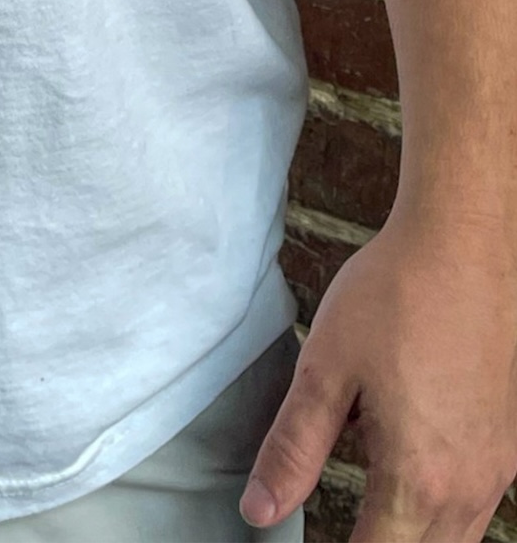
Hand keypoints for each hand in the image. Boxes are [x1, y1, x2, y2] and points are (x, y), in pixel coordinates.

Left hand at [242, 211, 516, 538]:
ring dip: (411, 533)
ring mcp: (498, 466)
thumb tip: (260, 510)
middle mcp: (469, 485)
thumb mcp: (325, 368)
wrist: (465, 240)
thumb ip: (293, 448)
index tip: (307, 542)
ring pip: (454, 538)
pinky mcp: (509, 440)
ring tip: (369, 504)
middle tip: (338, 528)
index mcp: (417, 476)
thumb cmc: (397, 293)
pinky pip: (478, 502)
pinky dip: (441, 506)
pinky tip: (410, 464)